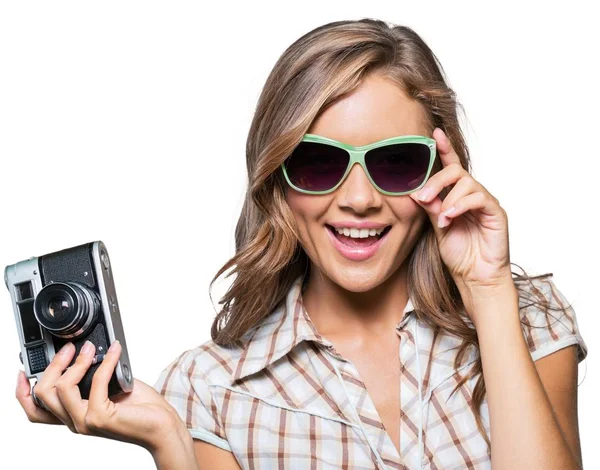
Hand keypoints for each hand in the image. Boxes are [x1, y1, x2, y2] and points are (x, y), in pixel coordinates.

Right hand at [15, 340, 184, 452]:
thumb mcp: (111, 389)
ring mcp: (85, 422)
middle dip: (54, 364)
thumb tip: (89, 352)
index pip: (35, 410)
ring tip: (90, 349)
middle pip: (43, 394)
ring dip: (76, 362)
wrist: (162, 427)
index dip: (23, 391)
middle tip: (71, 348)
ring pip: (61, 388)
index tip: (24, 370)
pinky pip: (96, 381)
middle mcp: (75, 422)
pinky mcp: (100, 418)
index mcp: (73, 416)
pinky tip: (116, 352)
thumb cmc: (142, 409)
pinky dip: (106, 362)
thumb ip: (94, 377)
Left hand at [409, 128, 512, 292]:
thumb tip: (414, 191)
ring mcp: (485, 202)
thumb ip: (430, 207)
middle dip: (435, 181)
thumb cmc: (458, 253)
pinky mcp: (496, 212)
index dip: (444, 149)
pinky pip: (479, 197)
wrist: (475, 277)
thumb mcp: (437, 227)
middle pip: (455, 171)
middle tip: (422, 197)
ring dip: (447, 199)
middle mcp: (472, 194)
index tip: (434, 134)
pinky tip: (450, 217)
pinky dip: (461, 205)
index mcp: (456, 195)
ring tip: (440, 219)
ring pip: (466, 183)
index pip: (450, 167)